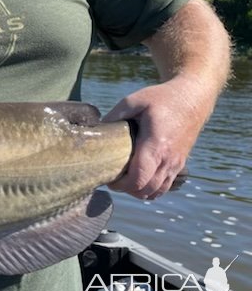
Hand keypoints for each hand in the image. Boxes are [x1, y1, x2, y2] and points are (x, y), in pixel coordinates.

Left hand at [103, 76, 206, 199]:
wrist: (192, 98)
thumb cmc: (162, 99)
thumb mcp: (133, 101)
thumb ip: (114, 116)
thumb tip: (97, 129)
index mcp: (156, 145)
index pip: (138, 178)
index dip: (120, 184)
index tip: (108, 177)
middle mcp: (168, 160)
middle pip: (145, 190)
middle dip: (126, 189)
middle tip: (112, 178)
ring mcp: (176, 164)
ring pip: (156, 192)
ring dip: (138, 191)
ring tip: (123, 179)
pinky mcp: (180, 164)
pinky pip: (165, 186)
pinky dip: (150, 189)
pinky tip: (139, 179)